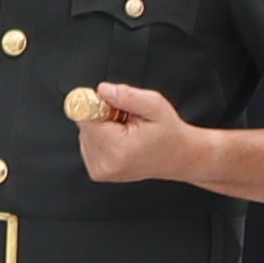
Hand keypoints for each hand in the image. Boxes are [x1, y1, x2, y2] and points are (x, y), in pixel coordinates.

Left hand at [72, 77, 196, 183]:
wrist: (179, 158)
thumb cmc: (170, 133)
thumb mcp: (155, 105)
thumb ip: (126, 95)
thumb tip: (102, 90)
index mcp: (118, 148)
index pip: (85, 117)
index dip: (98, 105)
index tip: (113, 105)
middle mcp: (105, 163)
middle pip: (84, 125)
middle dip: (102, 116)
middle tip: (126, 119)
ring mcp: (101, 171)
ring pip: (85, 134)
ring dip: (102, 127)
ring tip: (126, 131)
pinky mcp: (98, 172)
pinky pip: (89, 144)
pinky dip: (102, 138)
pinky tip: (121, 140)